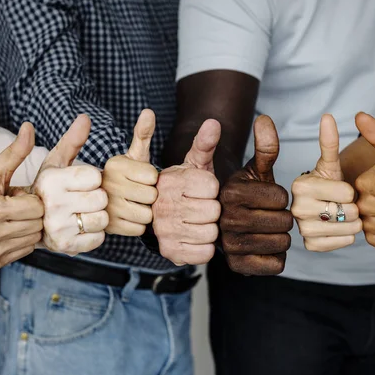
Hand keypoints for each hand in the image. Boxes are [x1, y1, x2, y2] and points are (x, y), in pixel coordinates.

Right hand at [0, 123, 43, 268]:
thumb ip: (16, 151)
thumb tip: (30, 127)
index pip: (36, 207)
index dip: (32, 200)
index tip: (21, 196)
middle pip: (37, 224)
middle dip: (33, 214)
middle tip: (19, 207)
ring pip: (34, 238)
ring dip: (29, 227)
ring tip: (15, 218)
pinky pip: (26, 250)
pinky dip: (23, 240)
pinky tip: (11, 230)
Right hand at [33, 115, 108, 255]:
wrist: (26, 224)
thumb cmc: (47, 189)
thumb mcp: (55, 163)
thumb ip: (72, 141)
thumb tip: (86, 118)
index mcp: (50, 181)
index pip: (95, 176)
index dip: (93, 179)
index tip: (82, 183)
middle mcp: (51, 205)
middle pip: (102, 199)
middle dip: (98, 198)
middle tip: (84, 199)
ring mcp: (56, 228)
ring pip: (102, 220)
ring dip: (97, 217)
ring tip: (82, 213)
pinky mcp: (64, 246)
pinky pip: (98, 239)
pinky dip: (94, 234)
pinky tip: (80, 228)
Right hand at [103, 110, 158, 235]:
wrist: (92, 202)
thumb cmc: (123, 176)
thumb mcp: (130, 155)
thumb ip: (141, 135)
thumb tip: (149, 112)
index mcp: (113, 165)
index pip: (153, 177)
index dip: (151, 179)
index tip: (139, 178)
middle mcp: (105, 186)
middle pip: (151, 197)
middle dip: (148, 197)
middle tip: (135, 193)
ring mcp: (103, 208)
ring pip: (145, 216)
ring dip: (143, 213)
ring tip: (131, 205)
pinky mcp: (105, 228)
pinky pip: (137, 230)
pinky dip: (135, 226)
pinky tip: (126, 218)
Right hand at [153, 119, 220, 265]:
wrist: (161, 215)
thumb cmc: (184, 187)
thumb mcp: (193, 163)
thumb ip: (204, 143)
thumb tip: (213, 123)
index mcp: (171, 181)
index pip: (211, 186)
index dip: (213, 189)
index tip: (203, 189)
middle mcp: (163, 205)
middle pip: (213, 210)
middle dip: (213, 209)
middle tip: (202, 206)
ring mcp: (165, 230)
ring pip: (211, 232)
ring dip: (211, 228)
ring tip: (200, 220)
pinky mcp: (169, 251)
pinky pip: (205, 252)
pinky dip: (205, 246)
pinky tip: (197, 236)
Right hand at [220, 116, 292, 274]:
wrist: (225, 224)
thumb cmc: (245, 194)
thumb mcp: (254, 170)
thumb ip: (265, 147)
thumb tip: (265, 119)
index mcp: (231, 193)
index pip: (282, 199)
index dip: (280, 198)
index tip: (266, 198)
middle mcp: (226, 219)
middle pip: (284, 222)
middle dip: (283, 218)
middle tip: (268, 215)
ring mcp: (230, 246)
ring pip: (283, 243)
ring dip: (281, 237)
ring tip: (265, 229)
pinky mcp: (238, 266)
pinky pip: (277, 264)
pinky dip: (276, 256)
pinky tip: (263, 246)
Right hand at [291, 115, 361, 250]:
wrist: (324, 207)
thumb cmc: (329, 182)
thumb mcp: (331, 163)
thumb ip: (329, 142)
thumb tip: (327, 116)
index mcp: (299, 185)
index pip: (346, 191)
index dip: (352, 190)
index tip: (341, 188)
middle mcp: (295, 209)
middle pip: (348, 211)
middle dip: (354, 207)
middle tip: (342, 202)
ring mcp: (301, 230)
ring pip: (348, 229)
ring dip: (353, 222)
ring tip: (342, 214)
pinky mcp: (311, 246)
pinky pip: (343, 242)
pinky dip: (347, 236)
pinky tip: (339, 226)